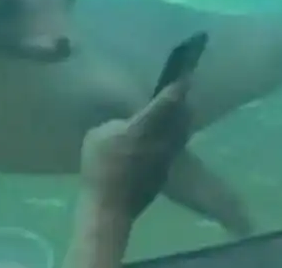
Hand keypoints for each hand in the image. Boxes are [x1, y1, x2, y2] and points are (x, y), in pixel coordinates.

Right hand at [80, 79, 191, 218]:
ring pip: (181, 134)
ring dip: (181, 121)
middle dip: (182, 104)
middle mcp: (162, 140)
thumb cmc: (100, 167)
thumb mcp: (97, 136)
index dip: (177, 87)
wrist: (110, 206)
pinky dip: (173, 138)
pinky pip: (174, 148)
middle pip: (181, 117)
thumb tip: (125, 124)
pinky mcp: (164, 173)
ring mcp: (166, 158)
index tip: (185, 75)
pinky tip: (163, 139)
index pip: (167, 102)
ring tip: (177, 113)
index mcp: (144, 127)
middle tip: (181, 93)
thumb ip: (114, 124)